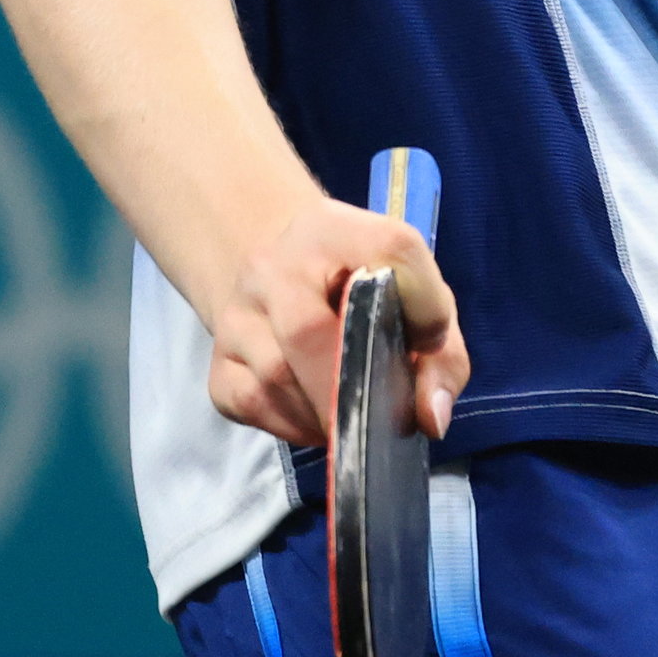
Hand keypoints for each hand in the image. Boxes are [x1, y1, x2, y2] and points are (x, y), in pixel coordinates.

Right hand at [203, 194, 466, 453]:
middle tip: (382, 417)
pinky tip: (316, 419)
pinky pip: (251, 404)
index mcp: (335, 230)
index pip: (389, 249)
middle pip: (307, 331)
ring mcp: (236, 314)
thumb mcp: (415, 300)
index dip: (423, 302)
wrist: (279, 273)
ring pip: (275, 379)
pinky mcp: (217, 362)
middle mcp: (273, 265)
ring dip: (324, 416)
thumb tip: (431, 417)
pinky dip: (291, 426)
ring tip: (355, 419)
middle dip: (349, 388)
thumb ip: (440, 354)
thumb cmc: (363, 289)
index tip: (433, 338)